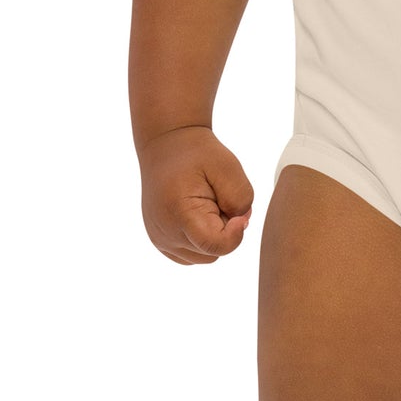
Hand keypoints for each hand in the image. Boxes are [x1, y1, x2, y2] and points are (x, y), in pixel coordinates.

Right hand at [137, 125, 254, 264]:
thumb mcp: (228, 166)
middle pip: (212, 253)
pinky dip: (202, 239)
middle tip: (221, 200)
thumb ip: (240, 198)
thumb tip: (241, 224)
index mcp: (179, 213)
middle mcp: (165, 234)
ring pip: (204, 256)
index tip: (240, 213)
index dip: (235, 234)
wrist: (167, 144)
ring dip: (214, 236)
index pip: (214, 246)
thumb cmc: (198, 154)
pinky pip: (192, 254)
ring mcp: (160, 240)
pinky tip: (200, 214)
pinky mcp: (161, 241)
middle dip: (225, 231)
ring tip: (209, 205)